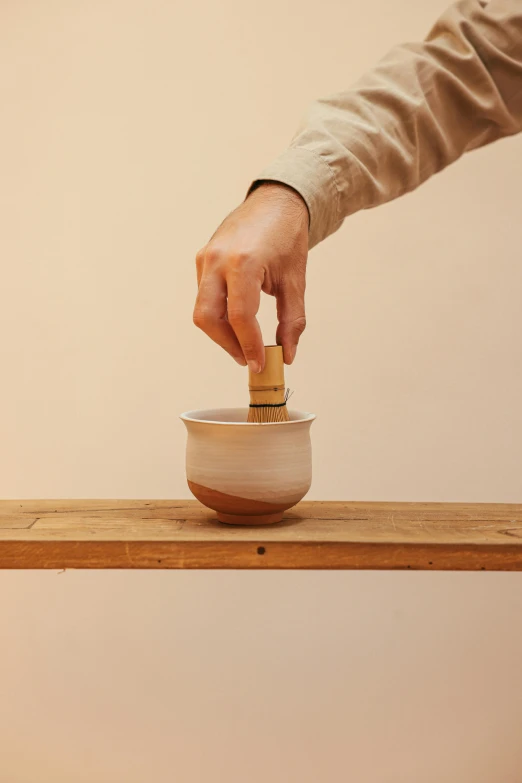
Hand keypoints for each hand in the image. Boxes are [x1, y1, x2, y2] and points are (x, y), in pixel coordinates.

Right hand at [193, 182, 308, 372]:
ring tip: (244, 344)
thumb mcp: (295, 281)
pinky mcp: (202, 258)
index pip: (240, 316)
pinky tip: (238, 321)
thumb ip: (291, 320)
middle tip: (247, 359)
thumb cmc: (288, 238)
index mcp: (244, 262)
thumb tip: (286, 355)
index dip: (249, 345)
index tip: (259, 364)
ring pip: (202, 309)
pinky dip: (219, 314)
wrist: (276, 201)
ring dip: (221, 333)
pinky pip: (204, 296)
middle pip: (208, 318)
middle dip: (227, 344)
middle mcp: (218, 259)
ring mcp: (206, 257)